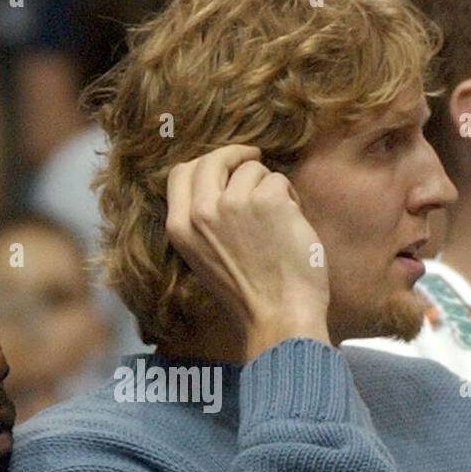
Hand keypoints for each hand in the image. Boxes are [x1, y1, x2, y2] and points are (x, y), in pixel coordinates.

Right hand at [165, 145, 329, 359]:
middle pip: (213, 159)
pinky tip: (291, 224)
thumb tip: (220, 185)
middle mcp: (201, 212)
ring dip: (269, 186)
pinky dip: (289, 198)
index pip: (181, 173)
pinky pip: (278, 180)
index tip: (224, 164)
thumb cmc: (247, 295)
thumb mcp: (204, 258)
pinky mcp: (266, 200)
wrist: (277, 316)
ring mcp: (233, 204)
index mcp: (180, 228)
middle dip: (236, 155)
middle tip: (255, 160)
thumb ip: (202, 222)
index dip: (204, 163)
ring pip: (252, 169)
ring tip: (277, 219)